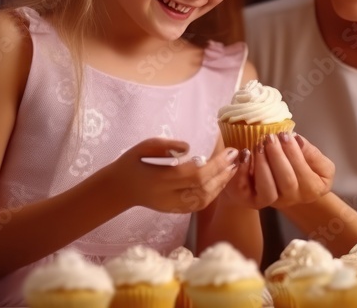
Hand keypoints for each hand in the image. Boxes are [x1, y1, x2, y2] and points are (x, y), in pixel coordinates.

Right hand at [103, 137, 240, 213]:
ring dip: (221, 183)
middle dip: (222, 172)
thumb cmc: (132, 163)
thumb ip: (164, 145)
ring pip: (204, 199)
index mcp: (159, 179)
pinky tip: (221, 180)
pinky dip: (214, 193)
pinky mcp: (176, 211)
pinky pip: (199, 205)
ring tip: (233, 167)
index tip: (230, 151)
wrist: (120, 188)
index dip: (215, 164)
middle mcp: (168, 196)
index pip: (194, 174)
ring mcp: (172, 206)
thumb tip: (188, 147)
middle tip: (236, 156)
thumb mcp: (142, 146)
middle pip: (203, 188)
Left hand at [226, 132, 333, 208]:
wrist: (286, 188)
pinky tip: (245, 154)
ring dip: (262, 164)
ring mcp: (272, 201)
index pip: (303, 172)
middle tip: (270, 137)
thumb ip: (310, 151)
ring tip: (259, 144)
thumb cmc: (303, 169)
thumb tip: (295, 138)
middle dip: (277, 157)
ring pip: (267, 189)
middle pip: (286, 181)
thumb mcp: (316, 161)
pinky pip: (246, 190)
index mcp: (313, 189)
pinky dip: (243, 172)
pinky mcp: (253, 200)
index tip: (285, 134)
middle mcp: (293, 198)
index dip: (293, 153)